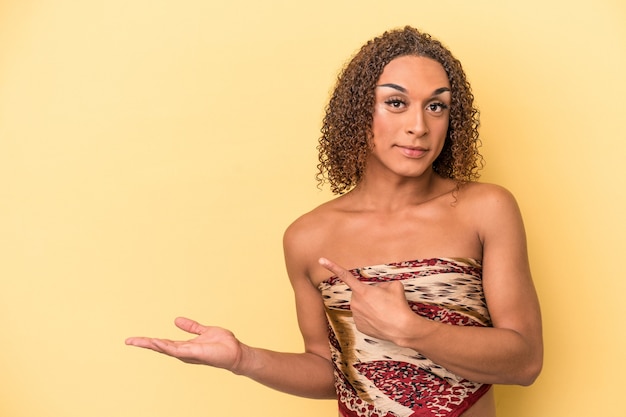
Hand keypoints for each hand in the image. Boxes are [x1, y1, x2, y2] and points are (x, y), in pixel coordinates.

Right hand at [125, 317, 243, 371]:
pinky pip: (177, 349)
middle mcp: (184, 352)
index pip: (163, 343)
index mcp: (184, 346)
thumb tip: (176, 320)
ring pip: (165, 348)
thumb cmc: (222, 344)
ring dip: (152, 344)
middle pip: (160, 347)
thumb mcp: (204, 331)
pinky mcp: (194, 353)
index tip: (134, 339)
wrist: (235, 352)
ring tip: (137, 341)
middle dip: (144, 344)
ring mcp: (188, 353)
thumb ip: (191, 327)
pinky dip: (165, 346)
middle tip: (128, 341)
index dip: (149, 341)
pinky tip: (156, 342)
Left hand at [318, 257, 414, 341]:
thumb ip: (382, 284)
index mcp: (362, 290)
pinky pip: (364, 317)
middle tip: (384, 300)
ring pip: (362, 305)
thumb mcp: (394, 285)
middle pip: (361, 293)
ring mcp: (356, 315)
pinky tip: (381, 320)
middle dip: (369, 294)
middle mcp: (355, 302)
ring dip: (370, 306)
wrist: (402, 328)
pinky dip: (371, 318)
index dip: (332, 266)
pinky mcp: (359, 326)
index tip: (321, 260)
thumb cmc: (399, 305)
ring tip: (384, 311)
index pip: (345, 275)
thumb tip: (378, 289)